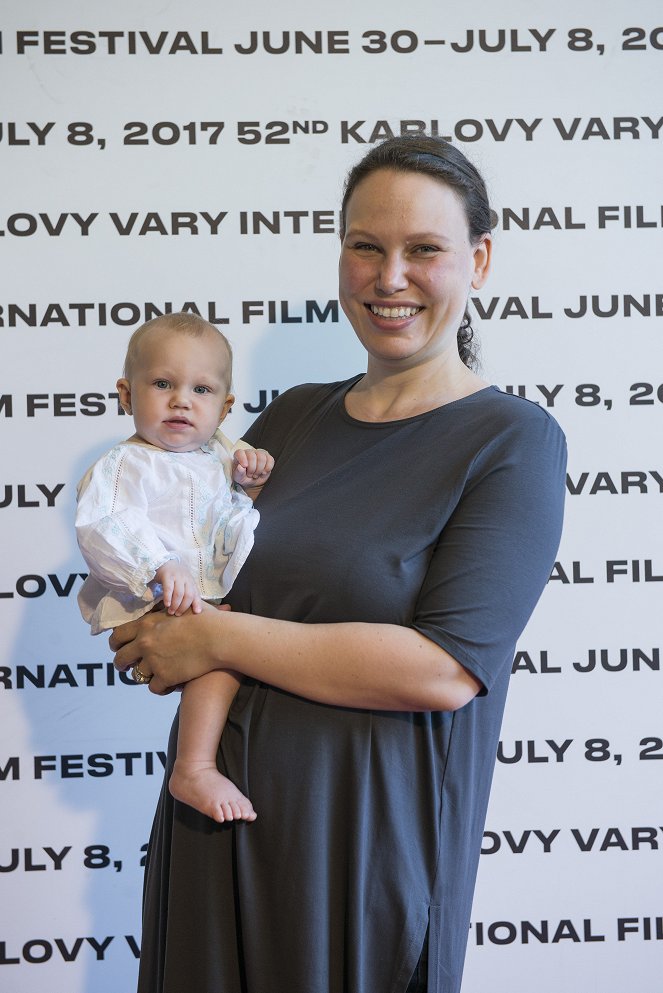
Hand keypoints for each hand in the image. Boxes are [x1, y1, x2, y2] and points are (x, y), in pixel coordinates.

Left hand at [110, 602, 224, 694]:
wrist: (218, 637)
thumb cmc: (205, 620)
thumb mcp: (179, 609)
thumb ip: (166, 612)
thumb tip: (164, 609)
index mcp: (146, 625)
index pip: (118, 635)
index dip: (115, 644)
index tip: (118, 648)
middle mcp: (145, 643)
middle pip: (121, 658)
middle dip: (121, 664)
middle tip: (126, 667)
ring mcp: (154, 661)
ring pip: (137, 676)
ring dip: (144, 676)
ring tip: (154, 675)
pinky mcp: (165, 676)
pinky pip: (154, 688)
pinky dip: (161, 687)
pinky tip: (168, 684)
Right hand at [154, 562, 201, 614]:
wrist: (164, 562)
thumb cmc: (176, 576)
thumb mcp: (184, 583)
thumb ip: (189, 593)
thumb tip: (196, 610)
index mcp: (191, 582)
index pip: (196, 594)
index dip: (197, 603)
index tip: (197, 612)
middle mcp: (186, 579)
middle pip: (188, 595)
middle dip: (183, 607)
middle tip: (177, 614)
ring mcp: (177, 577)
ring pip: (179, 593)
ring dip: (175, 604)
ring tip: (171, 612)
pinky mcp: (167, 576)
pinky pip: (168, 588)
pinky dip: (168, 597)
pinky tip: (167, 604)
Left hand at [232, 448, 273, 489]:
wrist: (253, 481)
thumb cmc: (244, 477)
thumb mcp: (239, 478)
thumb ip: (239, 473)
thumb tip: (240, 467)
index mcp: (239, 455)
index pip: (240, 452)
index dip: (243, 459)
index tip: (245, 466)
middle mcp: (249, 452)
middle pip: (252, 456)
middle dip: (252, 468)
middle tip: (250, 475)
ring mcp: (259, 454)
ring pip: (262, 458)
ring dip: (259, 469)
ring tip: (256, 474)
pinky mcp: (268, 457)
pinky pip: (270, 460)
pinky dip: (267, 468)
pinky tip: (263, 472)